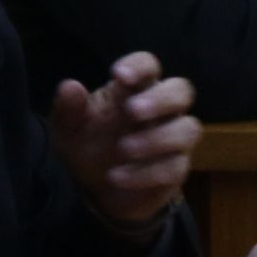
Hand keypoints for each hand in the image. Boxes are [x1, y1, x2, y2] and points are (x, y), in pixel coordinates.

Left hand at [48, 52, 198, 234]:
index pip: (148, 66)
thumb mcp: (69, 129)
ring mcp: (174, 140)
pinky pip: (174, 168)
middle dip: (161, 99)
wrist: (96, 190)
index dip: (139, 66)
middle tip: (133, 110)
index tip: (118, 75)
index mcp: (136, 90)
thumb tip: (69, 86)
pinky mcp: (176, 169)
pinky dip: (144, 173)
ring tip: (123, 149)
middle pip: (182, 91)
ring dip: (157, 138)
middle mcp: (162, 110)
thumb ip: (68, 109)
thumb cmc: (88, 146)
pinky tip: (115, 177)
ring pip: (187, 129)